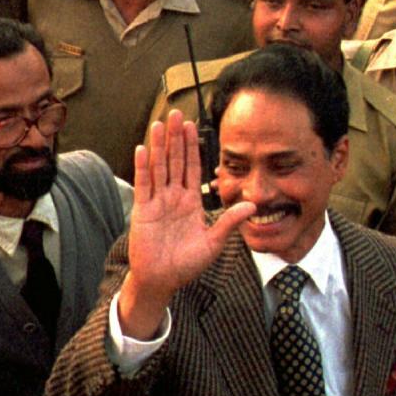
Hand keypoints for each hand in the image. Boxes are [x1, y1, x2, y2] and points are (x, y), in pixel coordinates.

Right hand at [118, 110, 254, 337]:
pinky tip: (144, 148)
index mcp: (191, 203)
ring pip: (158, 168)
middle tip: (177, 114)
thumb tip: (252, 205)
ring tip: (160, 124)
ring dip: (159, 146)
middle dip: (176, 138)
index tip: (194, 127)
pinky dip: (143, 167)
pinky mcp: (143, 211)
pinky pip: (144, 185)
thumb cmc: (187, 264)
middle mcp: (173, 198)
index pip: (192, 168)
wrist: (163, 281)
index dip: (192, 147)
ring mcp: (157, 202)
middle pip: (174, 161)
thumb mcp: (214, 242)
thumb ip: (230, 221)